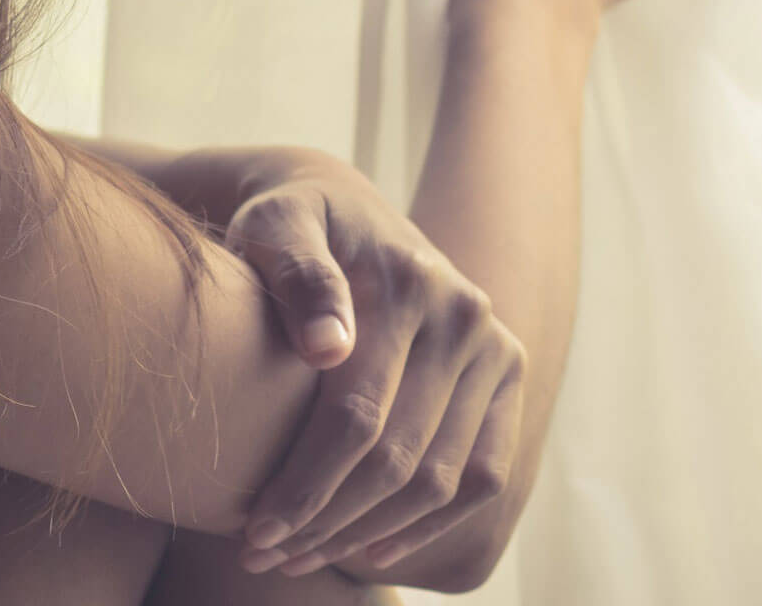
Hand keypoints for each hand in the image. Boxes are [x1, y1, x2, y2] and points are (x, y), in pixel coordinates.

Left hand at [216, 150, 525, 577]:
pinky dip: (431, 523)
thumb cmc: (291, 225)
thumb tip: (328, 347)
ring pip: (441, 478)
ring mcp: (494, 347)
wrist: (343, 205)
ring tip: (302, 556)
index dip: (306, 484)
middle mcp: (464, 315)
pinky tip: (372, 549)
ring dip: (369, 533)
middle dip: (327, 521)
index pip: (358, 415)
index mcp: (408, 282)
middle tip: (263, 556)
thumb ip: (298, 276)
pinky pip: (484, 474)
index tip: (254, 532)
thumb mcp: (275, 228)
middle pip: (399, 456)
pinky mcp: (507, 374)